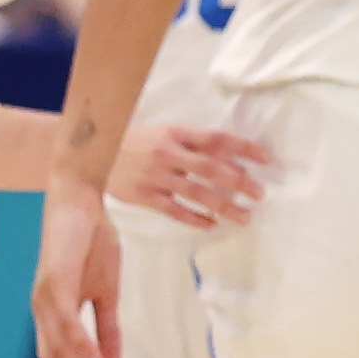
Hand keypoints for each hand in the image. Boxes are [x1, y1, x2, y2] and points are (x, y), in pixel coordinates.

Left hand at [33, 171, 124, 357]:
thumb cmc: (91, 242)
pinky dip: (82, 348)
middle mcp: (42, 314)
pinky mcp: (55, 283)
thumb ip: (107, 331)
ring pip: (59, 350)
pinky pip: (67, 324)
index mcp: (53, 317)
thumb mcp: (106, 292)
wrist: (81, 200)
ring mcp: (45, 300)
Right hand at [111, 123, 267, 229]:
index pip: (216, 139)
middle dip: (238, 181)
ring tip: (243, 216)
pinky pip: (175, 210)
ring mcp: (156, 176)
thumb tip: (230, 157)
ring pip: (196, 193)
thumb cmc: (135, 143)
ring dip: (223, 206)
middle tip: (259, 193)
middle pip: (210, 168)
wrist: (92, 156)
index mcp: (175, 133)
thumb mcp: (163, 134)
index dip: (243, 147)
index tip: (266, 158)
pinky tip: (211, 224)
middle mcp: (168, 154)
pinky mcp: (144, 196)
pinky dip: (195, 219)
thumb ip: (192, 144)